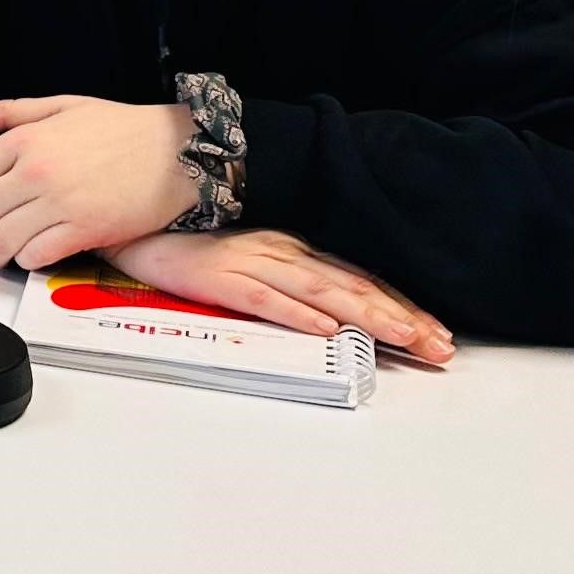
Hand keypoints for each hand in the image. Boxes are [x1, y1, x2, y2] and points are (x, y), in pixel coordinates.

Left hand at [0, 94, 200, 269]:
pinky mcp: (85, 230)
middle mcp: (36, 171)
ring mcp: (60, 203)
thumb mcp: (61, 106)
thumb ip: (6, 112)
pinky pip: (36, 255)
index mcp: (25, 140)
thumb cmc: (126, 130)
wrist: (180, 151)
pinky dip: (25, 261)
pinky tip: (30, 254)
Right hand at [106, 228, 454, 363]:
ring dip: (366, 316)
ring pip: (321, 290)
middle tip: (438, 347)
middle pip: (353, 287)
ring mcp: (251, 261)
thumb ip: (289, 288)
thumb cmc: (190, 251)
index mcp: (292, 251)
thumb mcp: (251, 266)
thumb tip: (334, 321)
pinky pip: (265, 297)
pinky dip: (298, 313)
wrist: (135, 226)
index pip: (359, 281)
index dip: (401, 307)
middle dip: (401, 318)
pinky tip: (326, 329)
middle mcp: (281, 252)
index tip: (436, 334)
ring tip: (402, 338)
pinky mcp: (219, 276)